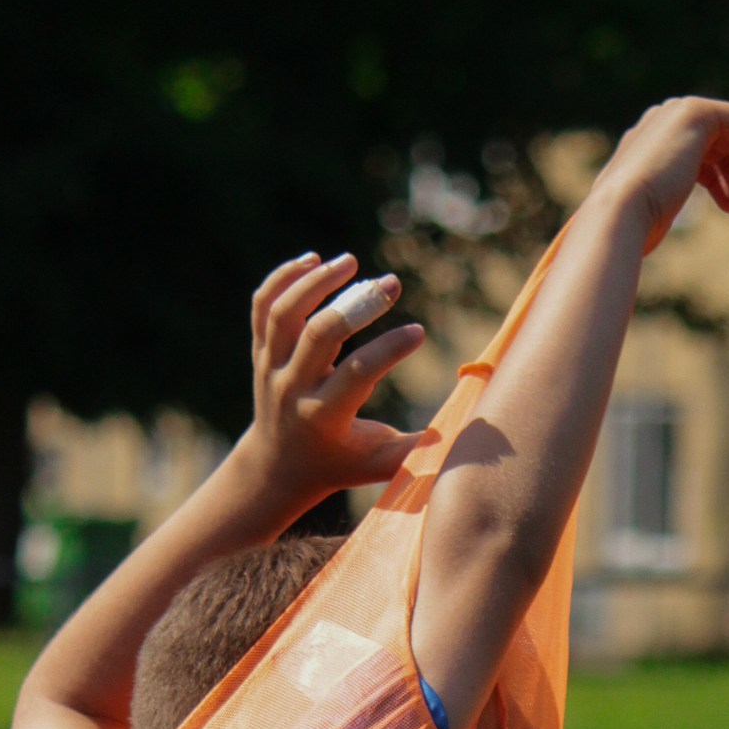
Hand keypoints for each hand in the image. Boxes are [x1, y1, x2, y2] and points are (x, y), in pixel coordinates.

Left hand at [244, 252, 428, 507]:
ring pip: (285, 313)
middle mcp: (292, 389)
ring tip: (350, 262)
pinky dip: (284, 279)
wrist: (278, 467)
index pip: (358, 372)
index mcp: (324, 417)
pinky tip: (313, 261)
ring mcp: (271, 367)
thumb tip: (468, 437)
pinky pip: (263, 306)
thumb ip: (417, 451)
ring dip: (316, 282)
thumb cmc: (340, 465)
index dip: (390, 348)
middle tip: (391, 283)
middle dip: (358, 305)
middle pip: (319, 334)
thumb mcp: (378, 465)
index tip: (419, 331)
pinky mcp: (260, 351)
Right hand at [585, 96, 728, 251]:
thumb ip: (665, 193)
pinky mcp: (698, 112)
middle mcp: (667, 119)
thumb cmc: (636, 223)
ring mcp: (680, 112)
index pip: (707, 154)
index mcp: (656, 140)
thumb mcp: (656, 205)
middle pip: (724, 147)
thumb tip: (663, 205)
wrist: (621, 213)